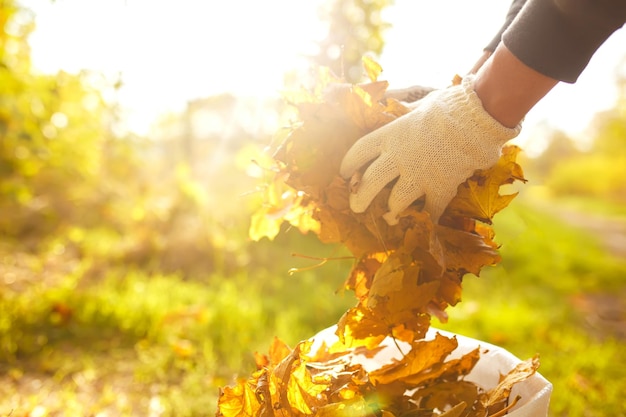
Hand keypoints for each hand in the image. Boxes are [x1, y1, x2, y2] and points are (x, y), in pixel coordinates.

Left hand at [340, 75, 520, 224]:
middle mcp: (398, 158)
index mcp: (391, 135)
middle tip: (356, 206)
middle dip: (359, 198)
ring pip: (395, 202)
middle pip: (369, 183)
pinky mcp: (439, 189)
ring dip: (392, 210)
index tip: (345, 172)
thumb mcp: (419, 106)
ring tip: (390, 215)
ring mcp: (418, 176)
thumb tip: (396, 106)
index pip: (359, 151)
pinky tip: (427, 223)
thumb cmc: (449, 106)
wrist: (475, 120)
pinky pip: (430, 211)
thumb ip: (406, 113)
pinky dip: (429, 218)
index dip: (349, 164)